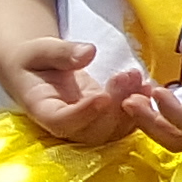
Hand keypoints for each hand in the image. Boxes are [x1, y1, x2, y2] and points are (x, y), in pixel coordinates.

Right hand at [0, 34, 134, 147]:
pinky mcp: (104, 119)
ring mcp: (87, 125)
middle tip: (125, 75)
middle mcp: (66, 125)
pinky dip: (140, 108)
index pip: (62, 122)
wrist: (38, 69)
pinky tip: (147, 86)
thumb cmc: (35, 60)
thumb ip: (62, 53)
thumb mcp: (41, 50)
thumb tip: (89, 53)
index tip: (102, 97)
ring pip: (113, 130)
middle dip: (115, 107)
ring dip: (132, 107)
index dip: (84, 114)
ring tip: (137, 77)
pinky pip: (125, 123)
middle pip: (93, 131)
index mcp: (43, 110)